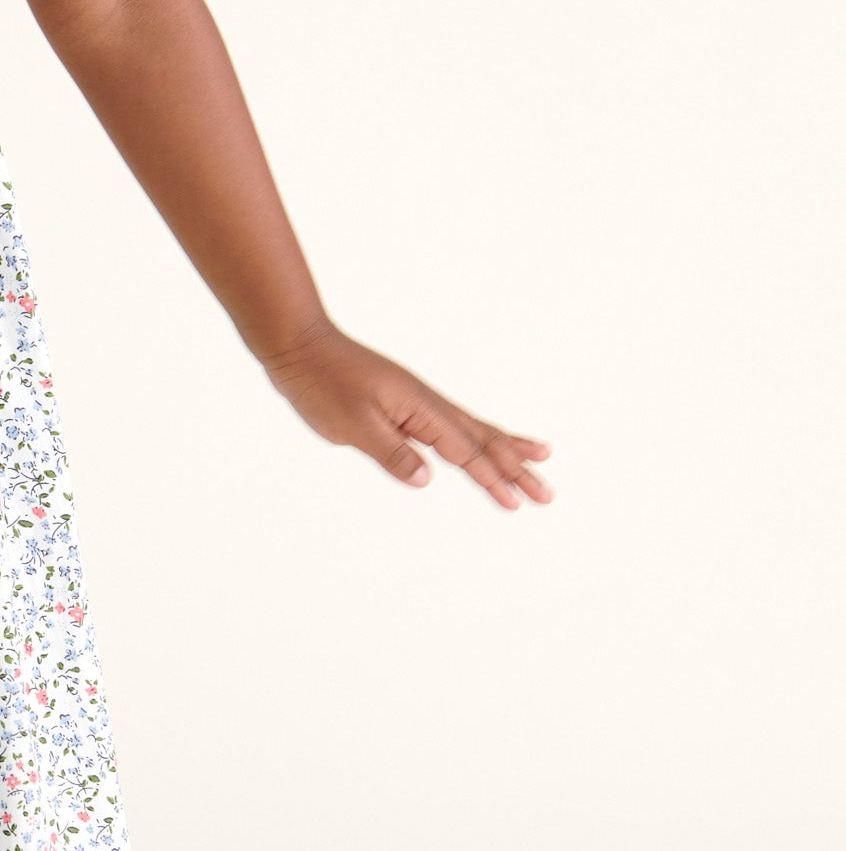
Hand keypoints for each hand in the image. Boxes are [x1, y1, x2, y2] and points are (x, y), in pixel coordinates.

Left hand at [261, 324, 551, 508]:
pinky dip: (477, 435)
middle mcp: (429, 404)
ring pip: (475, 430)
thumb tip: (427, 479)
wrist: (302, 346)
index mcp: (420, 410)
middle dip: (516, 468)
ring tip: (542, 456)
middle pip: (484, 441)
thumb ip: (390, 452)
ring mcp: (421, 401)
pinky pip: (453, 424)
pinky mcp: (408, 403)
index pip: (465, 453)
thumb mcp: (351, 425)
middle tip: (548, 493)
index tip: (517, 503)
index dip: (492, 480)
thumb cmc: (321, 386)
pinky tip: (483, 441)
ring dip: (507, 448)